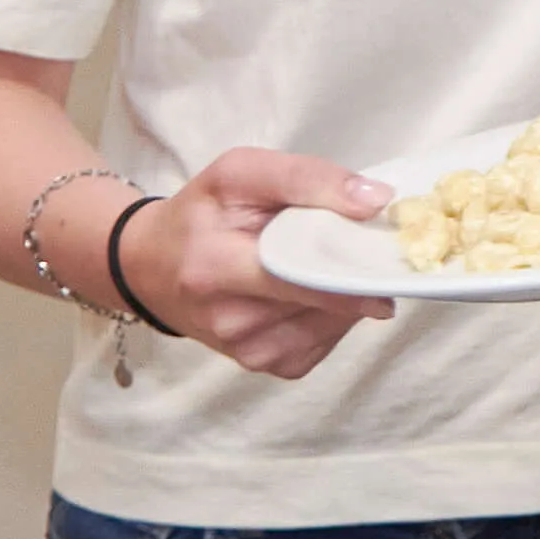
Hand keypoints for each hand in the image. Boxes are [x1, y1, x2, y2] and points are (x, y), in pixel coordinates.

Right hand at [173, 153, 399, 376]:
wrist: (150, 267)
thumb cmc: (201, 215)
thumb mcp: (240, 174)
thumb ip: (306, 178)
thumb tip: (377, 200)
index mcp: (214, 268)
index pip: (301, 275)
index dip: (353, 264)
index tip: (389, 246)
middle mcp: (229, 320)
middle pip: (327, 301)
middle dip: (359, 274)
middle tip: (374, 247)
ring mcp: (248, 350)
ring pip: (336, 321)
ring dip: (349, 293)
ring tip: (328, 263)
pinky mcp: (267, 364)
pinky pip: (326, 340)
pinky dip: (335, 314)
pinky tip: (314, 291)